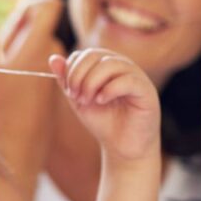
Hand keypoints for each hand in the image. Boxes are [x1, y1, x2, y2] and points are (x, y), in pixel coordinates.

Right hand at [0, 0, 64, 155]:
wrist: (22, 138)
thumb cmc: (3, 105)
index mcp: (40, 43)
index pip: (49, 5)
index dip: (30, 5)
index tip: (14, 22)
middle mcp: (52, 50)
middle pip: (35, 22)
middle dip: (15, 30)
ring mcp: (52, 64)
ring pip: (32, 40)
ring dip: (14, 48)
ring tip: (1, 70)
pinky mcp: (49, 76)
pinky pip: (34, 56)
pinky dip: (19, 62)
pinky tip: (8, 81)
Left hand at [49, 48, 159, 163]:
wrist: (123, 146)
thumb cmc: (103, 121)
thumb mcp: (79, 100)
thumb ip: (66, 80)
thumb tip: (54, 58)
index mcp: (106, 65)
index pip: (85, 53)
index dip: (71, 70)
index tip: (69, 92)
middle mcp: (122, 66)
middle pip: (95, 55)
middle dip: (78, 75)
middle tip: (76, 97)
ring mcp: (136, 76)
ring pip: (110, 64)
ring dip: (91, 82)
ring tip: (87, 101)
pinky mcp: (146, 90)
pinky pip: (127, 80)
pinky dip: (109, 89)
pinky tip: (101, 101)